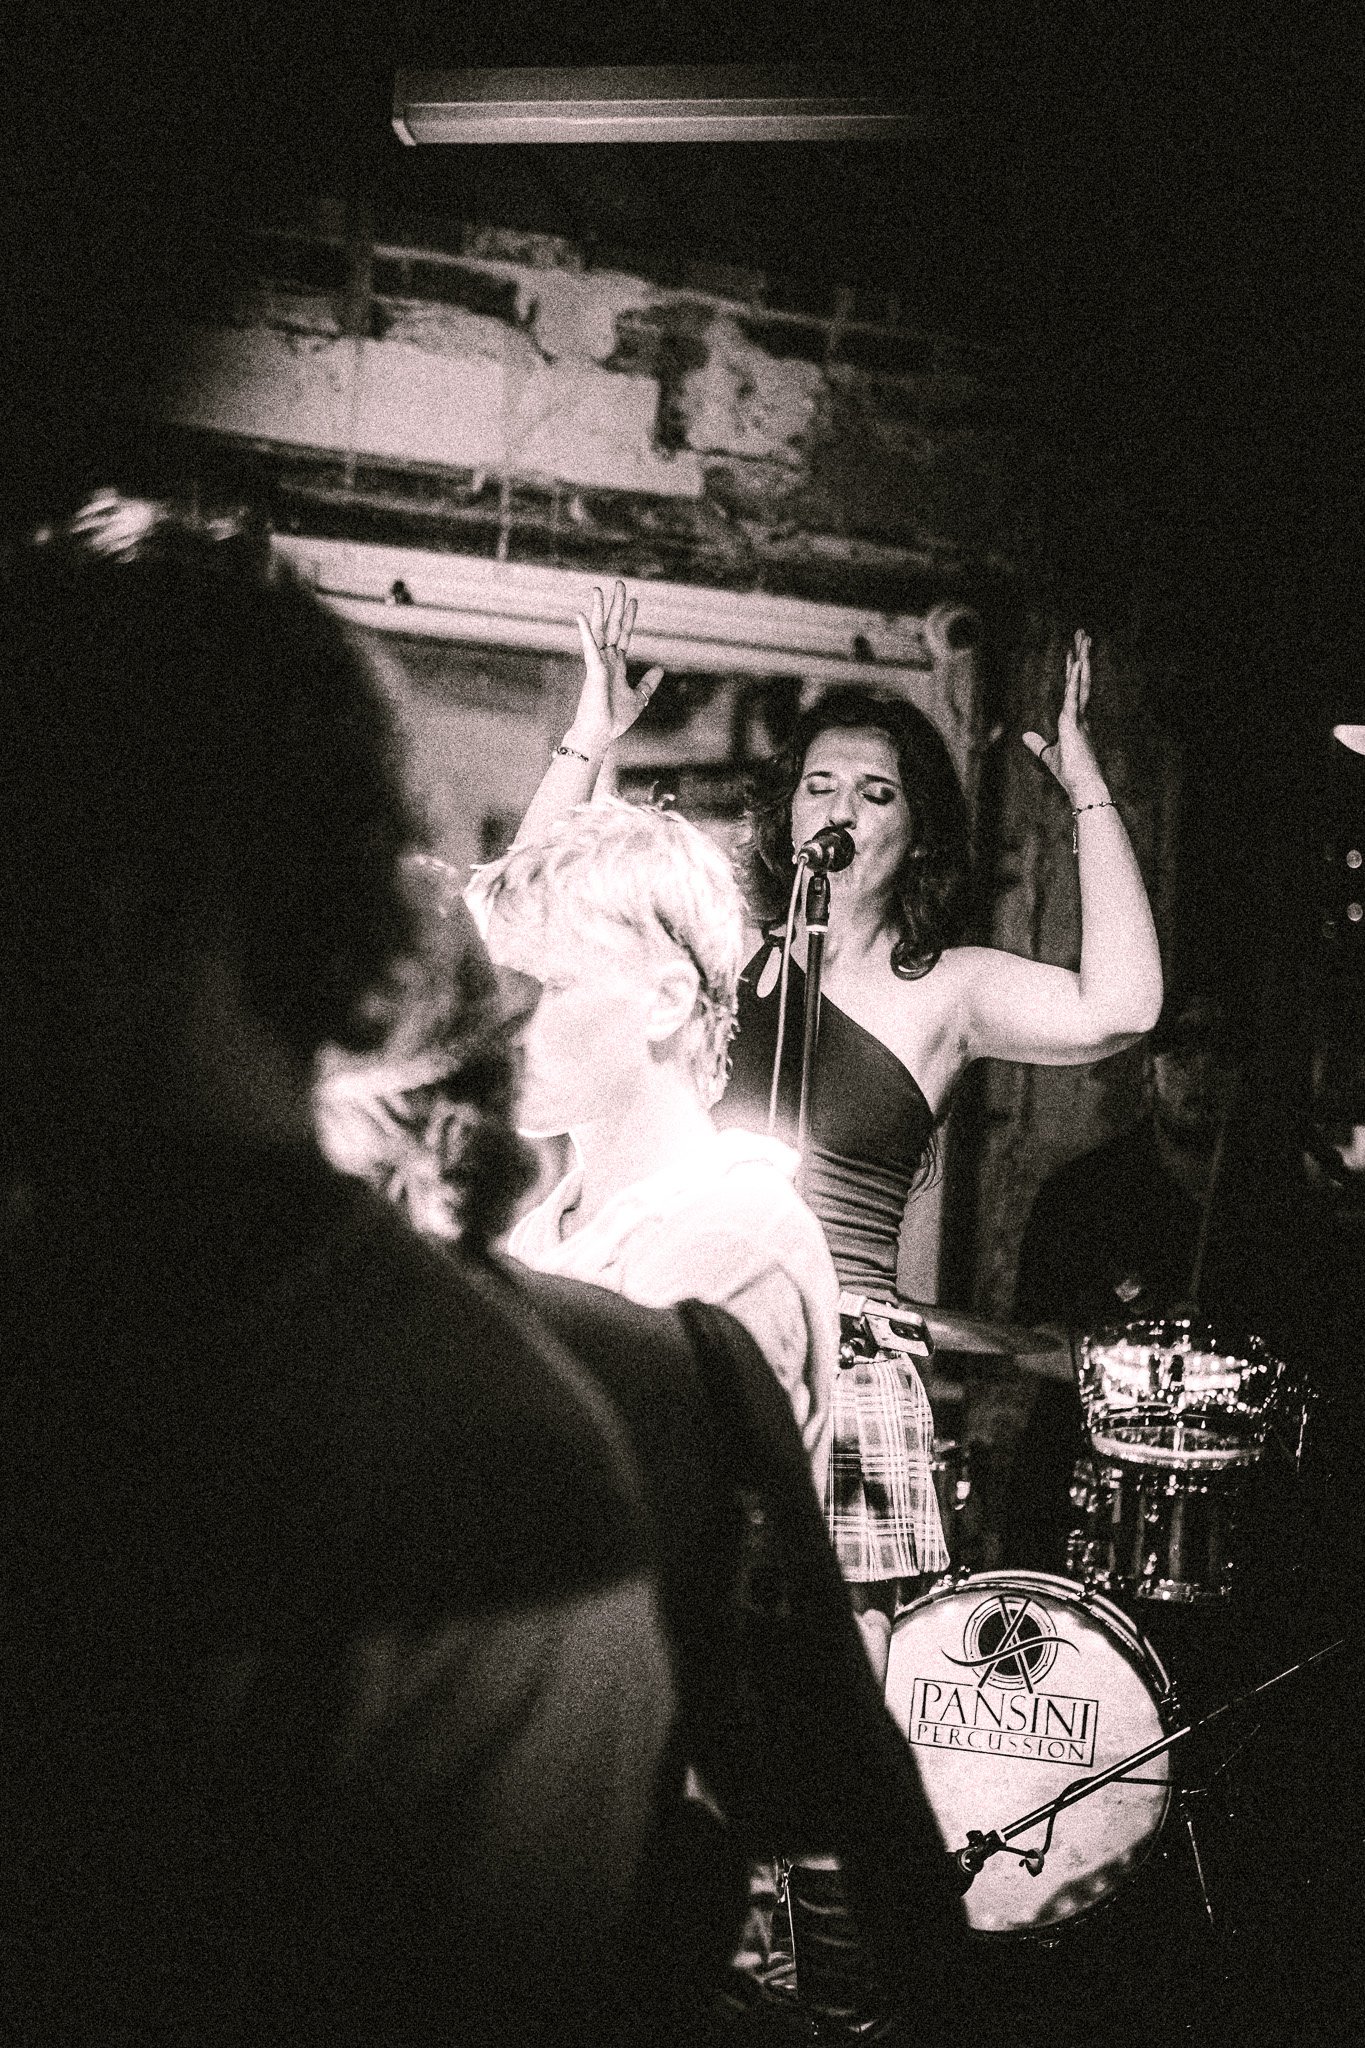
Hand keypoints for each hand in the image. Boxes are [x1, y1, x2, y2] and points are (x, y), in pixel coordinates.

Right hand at [567, 581, 664, 752]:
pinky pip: (589, 647)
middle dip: (616, 605)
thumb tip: (660, 669)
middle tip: (620, 583)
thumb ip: (647, 683)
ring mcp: (598, 663)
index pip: (624, 635)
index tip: (634, 600)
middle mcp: (606, 660)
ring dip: (599, 610)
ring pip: (599, 630)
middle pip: (612, 626)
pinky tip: (581, 615)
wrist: (600, 734)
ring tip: (599, 589)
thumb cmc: (615, 719)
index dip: (629, 617)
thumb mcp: (639, 698)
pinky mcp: (593, 670)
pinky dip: (585, 631)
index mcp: (616, 665)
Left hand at [1022, 629, 1106, 803]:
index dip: (1073, 671)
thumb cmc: (1070, 773)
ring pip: (1080, 681)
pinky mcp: (1073, 721)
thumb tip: (1025, 735)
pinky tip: (1077, 662)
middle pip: (1079, 679)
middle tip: (1083, 634)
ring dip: (1082, 658)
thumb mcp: (1047, 755)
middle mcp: (1079, 714)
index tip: (1075, 653)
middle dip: (1081, 656)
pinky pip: (1073, 695)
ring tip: (1084, 637)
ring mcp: (1078, 716)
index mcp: (1075, 720)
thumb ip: (1037, 744)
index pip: (1073, 690)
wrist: (1083, 785)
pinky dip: (1075, 678)